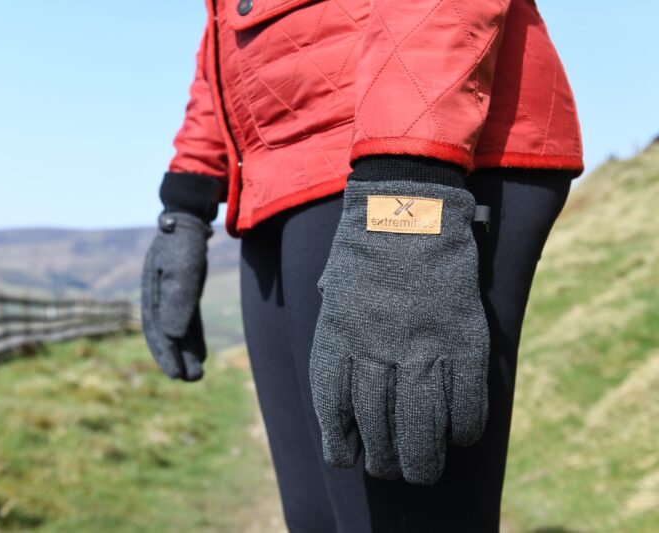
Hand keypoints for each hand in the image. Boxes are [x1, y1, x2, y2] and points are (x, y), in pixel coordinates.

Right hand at [141, 212, 211, 380]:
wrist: (189, 218)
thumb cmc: (184, 243)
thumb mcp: (183, 270)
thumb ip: (178, 300)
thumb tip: (172, 335)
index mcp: (151, 294)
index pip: (157, 330)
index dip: (166, 354)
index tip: (176, 375)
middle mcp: (157, 297)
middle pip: (165, 334)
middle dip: (175, 358)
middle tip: (190, 380)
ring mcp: (170, 294)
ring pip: (177, 328)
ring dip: (185, 351)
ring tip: (197, 374)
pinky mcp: (183, 291)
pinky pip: (186, 319)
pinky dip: (192, 336)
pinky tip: (200, 353)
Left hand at [310, 158, 489, 483]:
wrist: (407, 204)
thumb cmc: (363, 249)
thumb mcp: (333, 296)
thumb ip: (338, 340)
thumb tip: (345, 388)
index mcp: (337, 340)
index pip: (335, 412)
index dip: (342, 445)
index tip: (349, 458)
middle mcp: (375, 351)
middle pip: (379, 429)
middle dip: (387, 462)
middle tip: (394, 469)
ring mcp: (421, 347)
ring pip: (422, 428)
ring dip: (424, 459)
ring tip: (424, 469)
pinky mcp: (462, 339)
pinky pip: (467, 403)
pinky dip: (465, 429)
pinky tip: (460, 435)